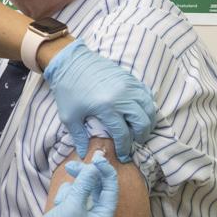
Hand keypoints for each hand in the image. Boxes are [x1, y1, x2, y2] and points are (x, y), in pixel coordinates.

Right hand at [30, 151, 118, 216]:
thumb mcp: (72, 207)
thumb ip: (84, 185)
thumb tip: (94, 166)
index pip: (110, 190)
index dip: (106, 172)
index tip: (97, 157)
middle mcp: (95, 216)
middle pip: (96, 187)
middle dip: (85, 175)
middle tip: (72, 165)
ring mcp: (81, 215)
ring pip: (80, 191)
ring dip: (71, 188)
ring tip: (61, 201)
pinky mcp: (68, 214)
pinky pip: (69, 197)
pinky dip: (63, 196)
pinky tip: (56, 205)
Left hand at [42, 39, 155, 161]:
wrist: (69, 61)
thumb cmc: (67, 89)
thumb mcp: (69, 116)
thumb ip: (79, 136)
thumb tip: (84, 154)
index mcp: (107, 107)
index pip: (123, 134)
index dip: (124, 148)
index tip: (122, 154)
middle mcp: (122, 96)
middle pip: (142, 123)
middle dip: (140, 136)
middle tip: (134, 142)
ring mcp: (128, 85)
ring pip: (149, 108)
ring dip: (147, 121)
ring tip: (139, 129)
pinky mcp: (130, 77)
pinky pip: (146, 94)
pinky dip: (147, 106)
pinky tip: (139, 112)